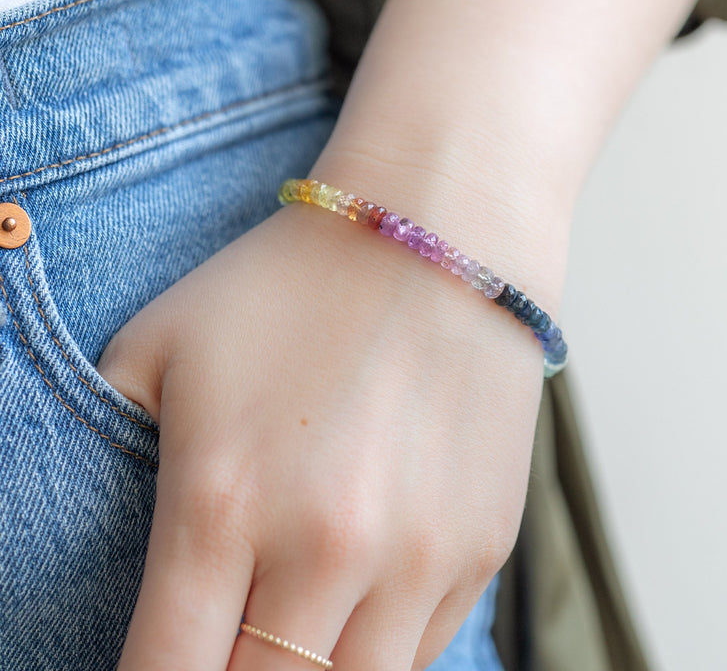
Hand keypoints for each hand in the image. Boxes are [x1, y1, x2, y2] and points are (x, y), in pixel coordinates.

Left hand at [99, 200, 541, 669]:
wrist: (442, 239)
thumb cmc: (293, 283)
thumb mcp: (162, 341)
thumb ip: (105, 440)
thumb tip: (106, 536)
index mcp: (221, 502)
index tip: (159, 662)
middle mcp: (326, 548)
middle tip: (227, 628)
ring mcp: (417, 556)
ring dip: (310, 669)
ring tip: (295, 615)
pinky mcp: (481, 546)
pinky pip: (419, 650)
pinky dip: (378, 639)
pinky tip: (364, 580)